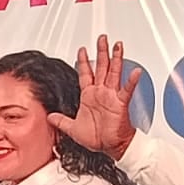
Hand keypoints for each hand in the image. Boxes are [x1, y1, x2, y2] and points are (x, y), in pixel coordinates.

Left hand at [48, 35, 140, 160]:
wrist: (110, 146)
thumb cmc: (96, 138)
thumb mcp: (72, 128)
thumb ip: (60, 121)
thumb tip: (49, 117)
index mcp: (89, 96)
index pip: (85, 74)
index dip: (83, 62)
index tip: (82, 50)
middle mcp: (101, 93)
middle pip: (101, 67)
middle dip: (101, 52)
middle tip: (102, 38)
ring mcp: (112, 96)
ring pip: (114, 73)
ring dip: (116, 59)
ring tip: (118, 46)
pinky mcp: (120, 103)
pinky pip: (126, 90)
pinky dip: (131, 81)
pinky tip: (134, 72)